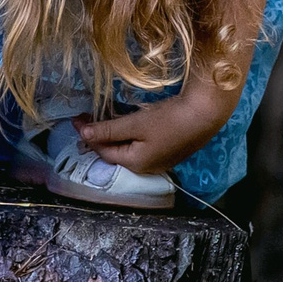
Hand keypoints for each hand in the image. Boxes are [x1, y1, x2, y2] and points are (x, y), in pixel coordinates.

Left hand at [71, 84, 237, 176]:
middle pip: (115, 152)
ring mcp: (158, 160)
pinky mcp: (167, 150)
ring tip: (100, 119)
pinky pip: (139, 145)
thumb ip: (109, 130)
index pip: (103, 151)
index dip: (88, 135)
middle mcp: (146, 167)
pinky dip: (128, 135)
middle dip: (99, 136)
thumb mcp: (135, 124)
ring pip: (127, 148)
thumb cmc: (170, 120)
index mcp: (136, 163)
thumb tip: (83, 133)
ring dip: (113, 135)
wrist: (206, 114)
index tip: (76, 119)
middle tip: (85, 118)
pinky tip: (124, 124)